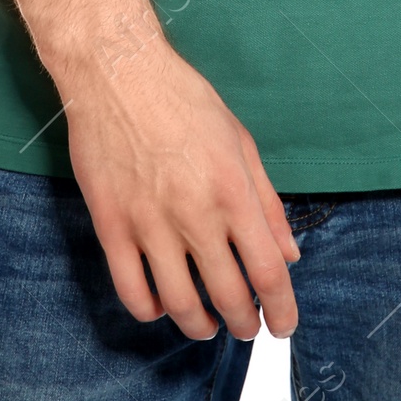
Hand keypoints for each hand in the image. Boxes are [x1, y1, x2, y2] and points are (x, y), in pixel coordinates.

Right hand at [61, 33, 300, 341]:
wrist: (118, 74)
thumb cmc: (183, 100)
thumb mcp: (240, 141)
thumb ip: (267, 201)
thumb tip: (289, 254)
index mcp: (233, 190)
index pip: (268, 271)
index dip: (281, 309)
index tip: (283, 325)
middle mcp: (194, 213)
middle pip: (228, 296)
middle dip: (244, 323)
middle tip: (246, 326)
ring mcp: (149, 223)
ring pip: (180, 304)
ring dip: (200, 326)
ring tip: (207, 325)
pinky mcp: (111, 225)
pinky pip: (132, 291)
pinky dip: (152, 311)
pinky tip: (162, 304)